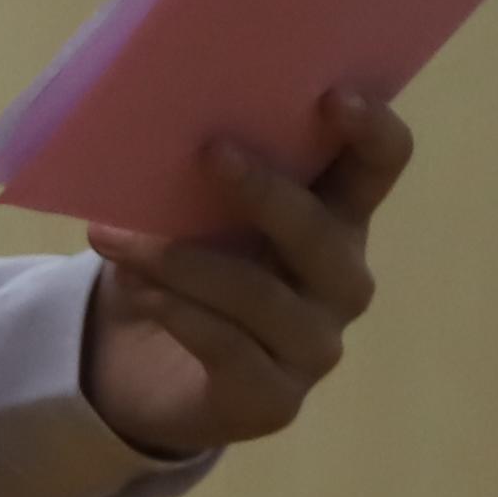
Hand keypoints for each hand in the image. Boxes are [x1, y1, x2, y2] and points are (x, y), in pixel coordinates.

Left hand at [82, 89, 411, 459]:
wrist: (149, 363)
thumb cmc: (190, 256)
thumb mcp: (199, 205)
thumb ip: (209, 164)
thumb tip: (165, 113)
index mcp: (338, 214)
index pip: (382, 164)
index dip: (371, 130)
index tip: (331, 96)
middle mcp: (342, 279)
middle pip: (323, 233)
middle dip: (267, 192)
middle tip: (208, 152)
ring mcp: (315, 345)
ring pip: (262, 297)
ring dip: (184, 261)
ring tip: (116, 239)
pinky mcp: (275, 399)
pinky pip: (230, 350)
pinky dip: (180, 314)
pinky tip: (140, 292)